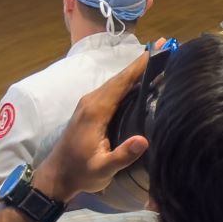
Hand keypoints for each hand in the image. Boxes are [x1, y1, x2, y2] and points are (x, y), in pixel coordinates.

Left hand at [35, 53, 151, 204]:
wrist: (57, 176)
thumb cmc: (80, 173)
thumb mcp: (103, 169)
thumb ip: (122, 155)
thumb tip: (144, 140)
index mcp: (96, 110)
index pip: (121, 82)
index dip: (139, 65)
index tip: (158, 48)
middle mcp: (92, 101)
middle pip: (120, 76)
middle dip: (142, 61)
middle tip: (166, 45)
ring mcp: (90, 103)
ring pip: (117, 81)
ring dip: (136, 69)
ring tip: (158, 57)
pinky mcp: (91, 108)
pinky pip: (113, 89)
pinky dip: (128, 80)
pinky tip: (141, 79)